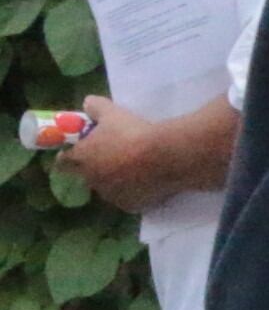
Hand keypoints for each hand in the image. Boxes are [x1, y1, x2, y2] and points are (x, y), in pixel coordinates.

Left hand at [58, 95, 179, 214]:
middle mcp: (91, 180)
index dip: (69, 155)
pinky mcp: (131, 205)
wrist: (165, 156)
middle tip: (113, 156)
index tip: (79, 149)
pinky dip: (134, 191)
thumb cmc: (132, 132)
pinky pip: (129, 198)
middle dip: (96, 167)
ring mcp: (111, 195)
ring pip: (108, 188)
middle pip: (87, 175)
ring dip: (115, 180)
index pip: (63, 162)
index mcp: (81, 158)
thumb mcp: (112, 112)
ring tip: (135, 168)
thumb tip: (87, 103)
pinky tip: (147, 181)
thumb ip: (95, 107)